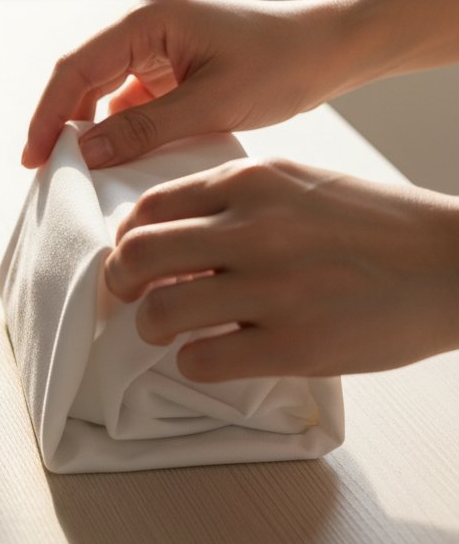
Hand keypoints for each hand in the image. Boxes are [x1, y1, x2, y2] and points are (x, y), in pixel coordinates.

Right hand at [22, 0, 349, 169]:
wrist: (329, 50)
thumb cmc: (280, 65)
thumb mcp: (211, 104)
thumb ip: (144, 129)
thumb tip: (86, 153)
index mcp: (146, 19)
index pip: (76, 68)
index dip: (48, 115)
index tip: (34, 158)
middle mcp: (142, 25)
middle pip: (81, 78)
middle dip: (61, 125)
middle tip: (47, 174)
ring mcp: (154, 46)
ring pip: (101, 91)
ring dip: (89, 129)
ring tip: (77, 173)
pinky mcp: (167, 67)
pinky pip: (128, 100)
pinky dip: (119, 130)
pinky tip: (116, 161)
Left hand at [104, 157, 458, 379]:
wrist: (456, 264)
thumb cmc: (376, 224)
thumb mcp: (300, 182)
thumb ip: (235, 198)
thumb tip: (168, 229)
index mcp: (252, 181)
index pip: (148, 208)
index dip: (126, 238)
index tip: (133, 257)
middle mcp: (254, 229)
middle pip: (137, 256)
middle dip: (119, 282)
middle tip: (129, 296)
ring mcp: (273, 289)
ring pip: (159, 313)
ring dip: (151, 327)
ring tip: (167, 331)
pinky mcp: (294, 345)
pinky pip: (200, 360)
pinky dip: (191, 362)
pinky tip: (211, 354)